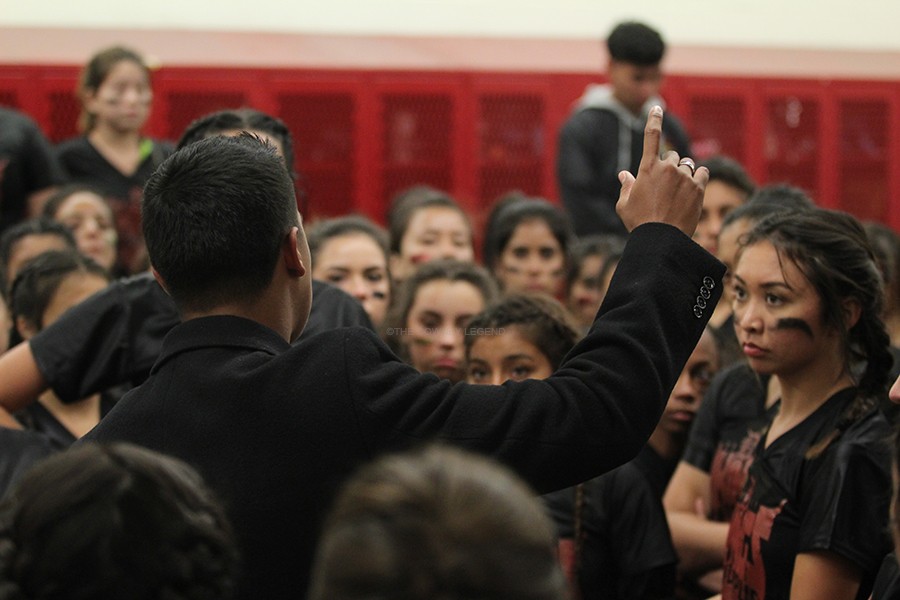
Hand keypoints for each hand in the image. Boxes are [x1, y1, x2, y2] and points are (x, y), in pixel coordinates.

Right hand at [615, 106, 708, 235]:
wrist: (662, 240)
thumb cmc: (639, 223)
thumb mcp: (625, 205)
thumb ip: (626, 186)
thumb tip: (624, 174)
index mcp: (647, 168)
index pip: (651, 136)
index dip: (654, 119)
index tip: (657, 107)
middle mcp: (667, 168)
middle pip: (671, 157)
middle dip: (669, 168)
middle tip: (664, 188)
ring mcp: (684, 177)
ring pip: (687, 166)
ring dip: (683, 175)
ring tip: (677, 194)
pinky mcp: (699, 187)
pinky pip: (702, 173)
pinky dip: (699, 178)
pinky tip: (693, 189)